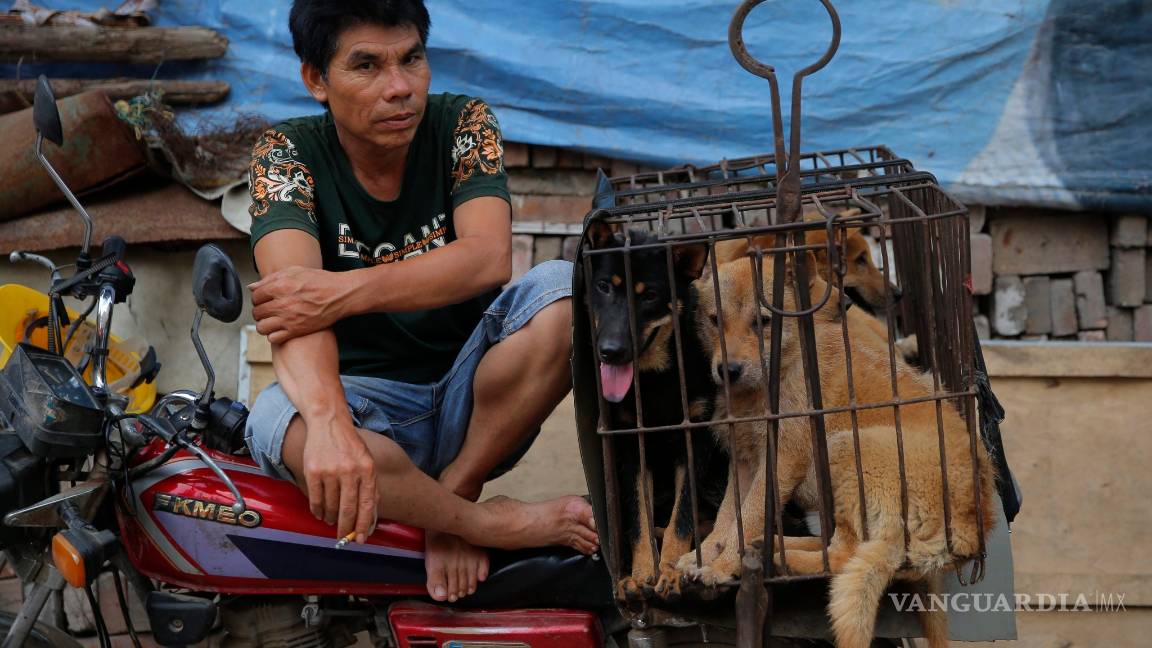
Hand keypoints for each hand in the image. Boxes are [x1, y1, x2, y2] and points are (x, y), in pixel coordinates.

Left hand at [250, 266, 349, 342]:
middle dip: (260, 310)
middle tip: (268, 309)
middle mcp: (282, 303)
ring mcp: (289, 319)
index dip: (258, 297)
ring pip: (262, 327)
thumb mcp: (295, 271)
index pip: (255, 296)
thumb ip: (271, 278)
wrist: (340, 295)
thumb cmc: (320, 281)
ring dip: (264, 324)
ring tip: (271, 321)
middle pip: (257, 312)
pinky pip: (273, 338)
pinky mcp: (297, 331)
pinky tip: (280, 329)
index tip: (264, 298)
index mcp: (280, 286)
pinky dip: (274, 335)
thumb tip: (253, 287)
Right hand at [301, 420, 377, 542]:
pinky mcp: (313, 471)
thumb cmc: (350, 445)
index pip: (367, 504)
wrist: (328, 422)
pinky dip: (317, 511)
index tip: (360, 539)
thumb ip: (370, 486)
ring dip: (331, 518)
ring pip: (330, 506)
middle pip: (348, 509)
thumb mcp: (367, 461)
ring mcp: (330, 471)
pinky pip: (315, 499)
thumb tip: (370, 516)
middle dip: (346, 528)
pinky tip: (320, 514)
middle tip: (343, 538)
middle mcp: (350, 471)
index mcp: (367, 470)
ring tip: (331, 521)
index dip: (364, 524)